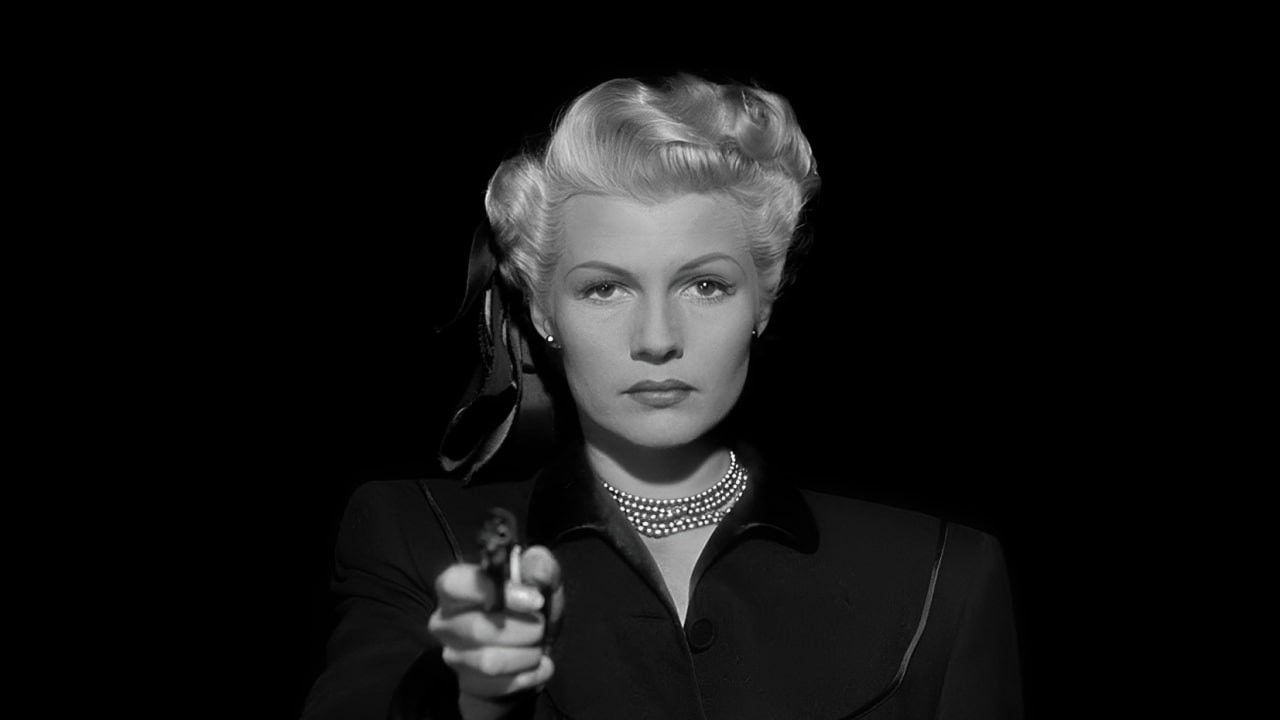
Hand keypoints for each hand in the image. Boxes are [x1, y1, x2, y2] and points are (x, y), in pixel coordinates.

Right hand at [429, 546, 563, 719]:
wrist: (528, 657)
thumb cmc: (529, 612)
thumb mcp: (543, 586)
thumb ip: (543, 569)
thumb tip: (536, 564)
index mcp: (456, 588)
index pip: (453, 583)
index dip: (491, 589)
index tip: (533, 598)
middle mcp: (445, 621)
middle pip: (479, 628)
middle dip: (525, 629)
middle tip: (540, 626)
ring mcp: (453, 656)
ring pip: (491, 661)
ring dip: (528, 654)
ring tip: (538, 647)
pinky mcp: (468, 684)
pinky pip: (502, 685)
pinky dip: (531, 675)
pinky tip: (539, 666)